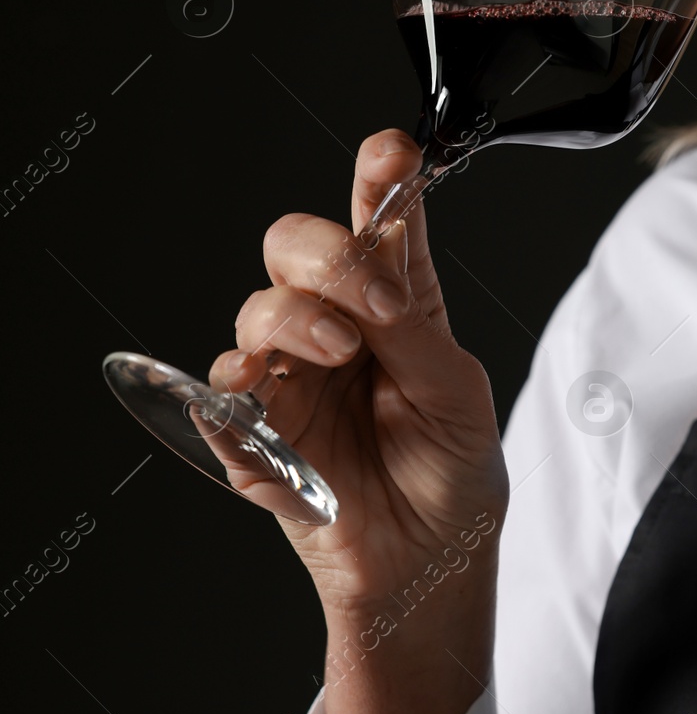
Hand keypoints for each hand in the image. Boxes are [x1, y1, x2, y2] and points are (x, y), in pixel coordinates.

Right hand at [210, 129, 508, 713]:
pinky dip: (239, 384)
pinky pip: (221, 392)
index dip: (379, 178)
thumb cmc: (453, 472)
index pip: (380, 223)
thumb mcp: (459, 393)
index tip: (389, 151)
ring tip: (342, 354)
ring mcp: (292, 376)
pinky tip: (267, 392)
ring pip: (259, 309)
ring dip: (297, 319)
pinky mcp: (254, 431)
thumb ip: (416, 329)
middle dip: (325, 252)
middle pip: (295, 246)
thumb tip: (379, 273)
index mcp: (398, 303)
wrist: (430, 562)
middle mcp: (338, 326)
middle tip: (369, 295)